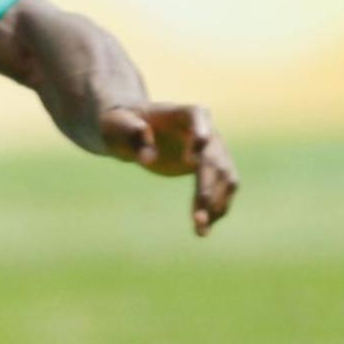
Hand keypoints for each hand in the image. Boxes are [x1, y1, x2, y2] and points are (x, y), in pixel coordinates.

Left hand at [100, 101, 236, 235]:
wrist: (130, 132)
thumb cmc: (121, 123)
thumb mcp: (118, 124)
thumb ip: (131, 134)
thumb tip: (148, 157)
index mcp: (182, 113)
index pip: (198, 116)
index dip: (201, 132)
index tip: (197, 149)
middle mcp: (204, 130)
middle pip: (214, 157)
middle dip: (208, 185)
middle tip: (198, 211)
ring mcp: (211, 152)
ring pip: (225, 178)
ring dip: (216, 203)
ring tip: (200, 228)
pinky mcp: (208, 171)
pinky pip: (220, 191)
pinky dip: (214, 211)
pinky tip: (202, 230)